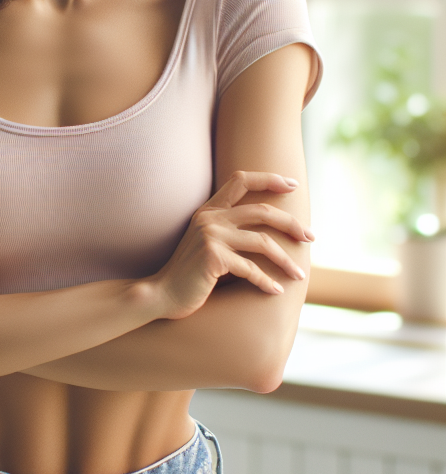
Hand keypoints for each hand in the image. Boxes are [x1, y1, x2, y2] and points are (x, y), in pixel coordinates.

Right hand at [151, 170, 313, 319]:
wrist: (162, 294)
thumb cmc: (191, 273)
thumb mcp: (208, 244)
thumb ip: (229, 232)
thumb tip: (270, 233)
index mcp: (208, 211)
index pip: (240, 180)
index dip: (269, 179)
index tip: (293, 184)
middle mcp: (210, 218)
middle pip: (262, 211)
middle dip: (291, 223)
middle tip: (311, 237)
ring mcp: (210, 236)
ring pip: (263, 242)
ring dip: (285, 261)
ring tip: (300, 275)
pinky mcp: (213, 257)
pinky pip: (251, 269)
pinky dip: (267, 282)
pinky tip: (277, 292)